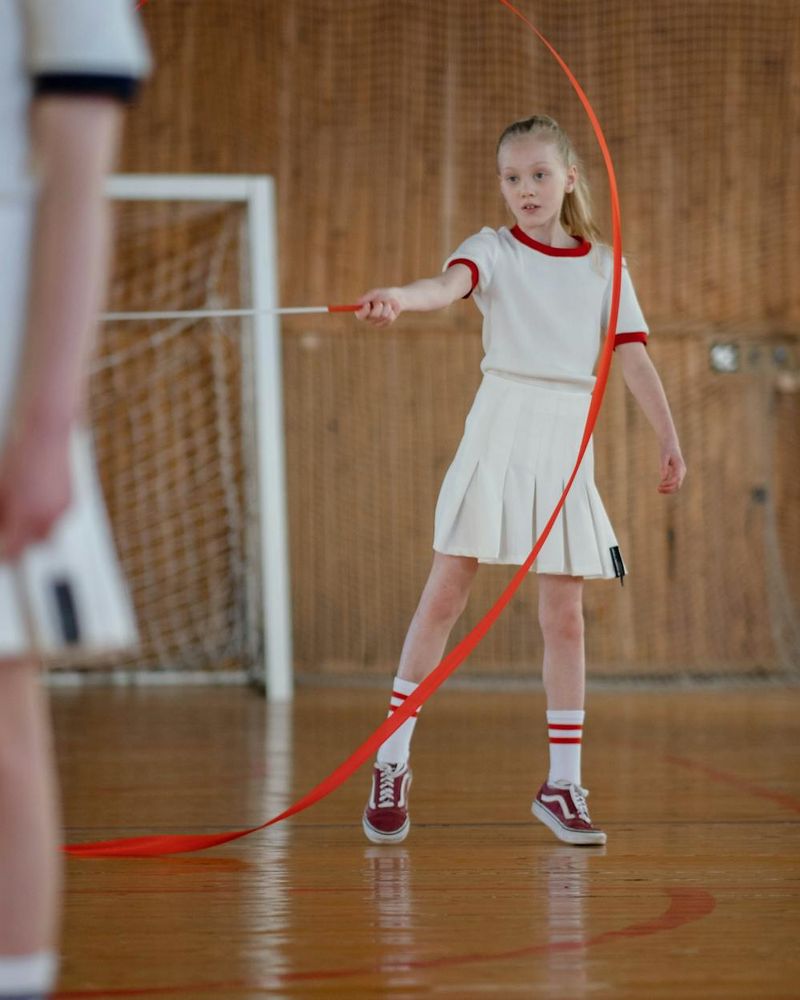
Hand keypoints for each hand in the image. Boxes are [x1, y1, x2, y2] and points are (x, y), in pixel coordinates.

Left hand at [0, 420, 72, 561]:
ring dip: (31, 529)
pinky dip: (42, 515)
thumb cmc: (19, 451)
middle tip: (5, 527)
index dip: (2, 551)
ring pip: (45, 533)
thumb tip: (2, 526)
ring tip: (17, 510)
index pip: (12, 552)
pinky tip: (32, 499)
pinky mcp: (70, 500)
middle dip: (17, 540)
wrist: (46, 428)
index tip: (0, 542)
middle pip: (31, 545)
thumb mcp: (0, 487)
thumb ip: (1, 514)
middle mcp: (49, 517)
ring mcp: (63, 509)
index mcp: (28, 517)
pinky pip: (55, 518)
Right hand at [355, 288, 402, 326]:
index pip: (360, 315)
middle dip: (378, 306)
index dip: (364, 311)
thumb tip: (357, 303)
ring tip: (386, 304)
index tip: (368, 304)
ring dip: (386, 307)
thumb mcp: (374, 294)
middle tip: (380, 302)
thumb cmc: (382, 295)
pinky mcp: (384, 324)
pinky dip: (391, 311)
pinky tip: (390, 310)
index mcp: (363, 310)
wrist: (395, 298)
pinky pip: (389, 319)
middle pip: (373, 316)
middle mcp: (368, 318)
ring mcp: (376, 322)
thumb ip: (366, 298)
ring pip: (382, 316)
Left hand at [658, 443, 685, 494]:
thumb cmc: (666, 449)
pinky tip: (660, 487)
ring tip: (658, 490)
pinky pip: (674, 484)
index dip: (669, 484)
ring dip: (668, 490)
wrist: (670, 445)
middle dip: (668, 489)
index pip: (677, 479)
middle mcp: (682, 471)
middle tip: (657, 489)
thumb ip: (663, 467)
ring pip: (676, 486)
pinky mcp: (677, 475)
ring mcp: (680, 474)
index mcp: (680, 466)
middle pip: (678, 485)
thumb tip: (663, 478)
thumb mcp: (663, 456)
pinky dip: (668, 487)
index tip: (660, 484)